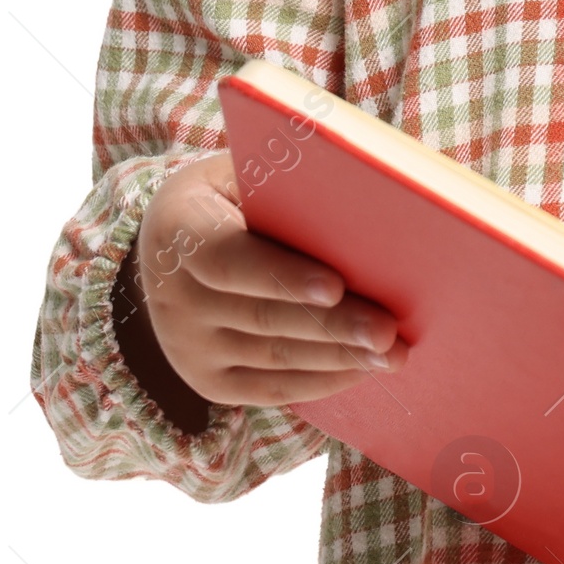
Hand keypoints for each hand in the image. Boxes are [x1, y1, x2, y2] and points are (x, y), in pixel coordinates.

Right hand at [129, 151, 408, 407]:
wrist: (172, 246)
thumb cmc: (232, 196)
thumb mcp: (242, 174)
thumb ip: (285, 190)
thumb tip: (357, 205)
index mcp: (180, 231)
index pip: (229, 261)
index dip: (283, 276)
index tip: (336, 285)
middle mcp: (174, 297)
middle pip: (262, 317)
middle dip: (331, 327)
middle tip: (386, 331)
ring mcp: (187, 347)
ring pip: (272, 358)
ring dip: (337, 359)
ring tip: (391, 355)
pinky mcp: (208, 381)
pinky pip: (269, 389)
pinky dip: (320, 381)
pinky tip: (360, 370)